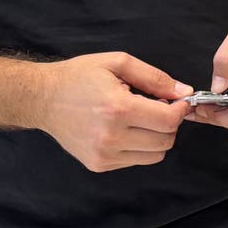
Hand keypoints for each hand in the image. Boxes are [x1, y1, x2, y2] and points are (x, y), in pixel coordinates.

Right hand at [34, 52, 190, 171]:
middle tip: (158, 107)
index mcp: (117, 109)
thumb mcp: (118, 63)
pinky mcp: (99, 164)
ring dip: (156, 137)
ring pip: (155, 155)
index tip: (177, 100)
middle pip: (166, 141)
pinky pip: (136, 161)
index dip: (180, 109)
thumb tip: (184, 92)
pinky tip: (126, 129)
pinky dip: (140, 147)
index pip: (168, 121)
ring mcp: (103, 154)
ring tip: (141, 119)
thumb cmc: (79, 77)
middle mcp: (110, 136)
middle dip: (169, 123)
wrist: (43, 98)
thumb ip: (154, 78)